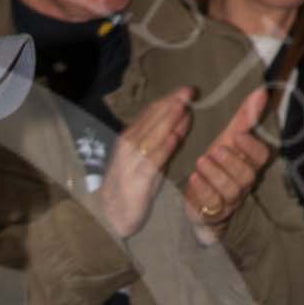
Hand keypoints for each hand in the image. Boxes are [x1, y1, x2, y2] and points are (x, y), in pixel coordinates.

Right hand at [98, 86, 193, 238]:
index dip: (168, 100)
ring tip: (183, 107)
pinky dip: (162, 149)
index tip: (186, 90)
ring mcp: (130, 162)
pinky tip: (173, 138)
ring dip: (168, 120)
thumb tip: (182, 117)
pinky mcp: (136, 181)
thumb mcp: (147, 158)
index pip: (150, 113)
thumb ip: (162, 139)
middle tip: (189, 91)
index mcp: (130, 137)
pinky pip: (151, 161)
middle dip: (171, 104)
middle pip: (151, 121)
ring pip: (151, 136)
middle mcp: (128, 146)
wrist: (114, 214)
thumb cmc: (133, 184)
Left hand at [184, 86, 268, 235]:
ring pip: (231, 190)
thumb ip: (244, 118)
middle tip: (215, 149)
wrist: (200, 198)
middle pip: (247, 176)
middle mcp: (243, 184)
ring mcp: (229, 200)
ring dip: (215, 174)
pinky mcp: (213, 212)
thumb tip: (262, 91)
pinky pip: (212, 204)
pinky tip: (193, 177)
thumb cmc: (217, 165)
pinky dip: (203, 189)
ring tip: (201, 161)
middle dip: (231, 162)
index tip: (238, 136)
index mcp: (249, 164)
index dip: (252, 147)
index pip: (262, 157)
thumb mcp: (228, 139)